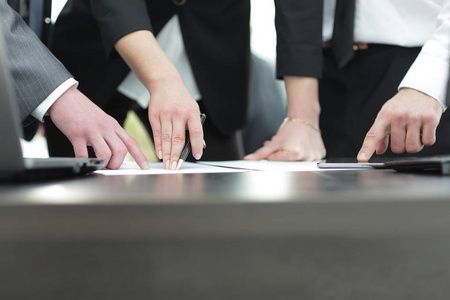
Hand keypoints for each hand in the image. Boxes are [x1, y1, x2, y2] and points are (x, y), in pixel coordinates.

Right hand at [48, 86, 149, 169]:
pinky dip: (84, 163)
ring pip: (106, 153)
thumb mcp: (103, 120)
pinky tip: (83, 164)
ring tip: (97, 166)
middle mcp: (106, 128)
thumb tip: (114, 152)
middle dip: (117, 164)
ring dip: (103, 164)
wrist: (64, 96)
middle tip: (109, 167)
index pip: (131, 142)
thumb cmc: (82, 110)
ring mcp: (92, 131)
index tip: (145, 167)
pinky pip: (83, 154)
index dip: (140, 156)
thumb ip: (109, 134)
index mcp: (113, 125)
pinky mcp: (77, 134)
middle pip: (121, 150)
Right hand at [114, 30, 203, 169]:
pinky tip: (160, 154)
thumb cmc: (182, 100)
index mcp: (191, 112)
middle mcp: (178, 114)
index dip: (197, 145)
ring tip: (168, 165)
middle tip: (175, 167)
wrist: (165, 83)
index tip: (197, 156)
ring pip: (166, 138)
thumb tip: (201, 145)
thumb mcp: (194, 109)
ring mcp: (165, 115)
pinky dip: (158, 146)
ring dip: (167, 154)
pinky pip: (157, 134)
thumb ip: (196, 128)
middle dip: (176, 155)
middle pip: (178, 138)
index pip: (196, 131)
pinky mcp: (154, 116)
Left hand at [244, 118, 325, 160]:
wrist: (305, 119)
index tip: (274, 150)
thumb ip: (261, 153)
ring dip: (291, 156)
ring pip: (298, 162)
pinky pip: (308, 160)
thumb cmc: (292, 128)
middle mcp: (307, 157)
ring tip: (290, 146)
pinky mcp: (320, 155)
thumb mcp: (275, 142)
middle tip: (282, 147)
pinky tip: (300, 147)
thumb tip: (250, 159)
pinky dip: (302, 155)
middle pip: (289, 164)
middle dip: (282, 156)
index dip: (274, 156)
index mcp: (296, 154)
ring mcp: (315, 157)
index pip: (279, 162)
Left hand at [357, 88, 442, 161]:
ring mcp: (414, 117)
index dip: (367, 149)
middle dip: (402, 146)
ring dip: (415, 145)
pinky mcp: (430, 119)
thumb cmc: (402, 105)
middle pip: (398, 149)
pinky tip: (424, 130)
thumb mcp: (387, 115)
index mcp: (384, 116)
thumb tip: (378, 151)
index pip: (373, 135)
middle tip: (405, 135)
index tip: (362, 159)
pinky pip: (428, 142)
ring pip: (412, 148)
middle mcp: (398, 116)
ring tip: (415, 133)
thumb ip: (381, 134)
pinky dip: (427, 139)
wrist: (421, 90)